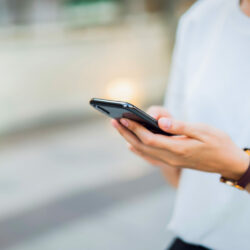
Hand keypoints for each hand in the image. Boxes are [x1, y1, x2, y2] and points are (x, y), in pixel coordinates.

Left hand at [112, 116, 249, 179]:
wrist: (228, 162)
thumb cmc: (218, 143)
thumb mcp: (203, 131)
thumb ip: (181, 127)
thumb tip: (161, 122)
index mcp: (178, 149)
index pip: (149, 139)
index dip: (135, 128)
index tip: (123, 118)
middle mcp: (171, 158)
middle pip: (142, 145)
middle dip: (126, 133)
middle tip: (113, 121)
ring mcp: (171, 162)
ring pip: (144, 151)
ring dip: (129, 139)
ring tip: (119, 128)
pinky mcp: (172, 161)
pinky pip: (150, 157)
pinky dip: (139, 150)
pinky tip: (131, 145)